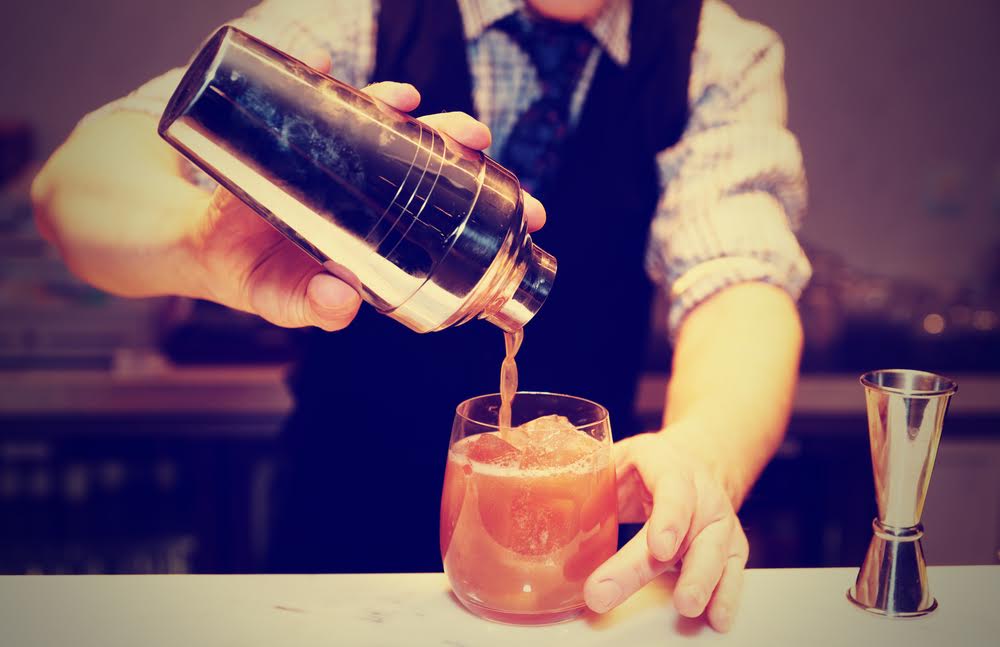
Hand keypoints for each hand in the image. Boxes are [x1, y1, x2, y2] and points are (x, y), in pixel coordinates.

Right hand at [190, 51, 546, 331]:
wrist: (188, 241)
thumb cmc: (247, 272)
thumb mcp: (281, 300)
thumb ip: (311, 309)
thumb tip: (341, 304)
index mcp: (379, 231)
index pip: (449, 216)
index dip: (491, 212)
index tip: (533, 215)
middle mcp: (366, 190)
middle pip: (427, 160)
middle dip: (459, 144)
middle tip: (478, 137)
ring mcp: (334, 158)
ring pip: (382, 124)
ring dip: (403, 107)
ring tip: (409, 100)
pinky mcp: (294, 134)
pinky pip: (314, 101)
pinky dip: (322, 81)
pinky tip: (326, 66)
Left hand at [583, 429, 748, 631]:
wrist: (694, 461)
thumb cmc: (646, 466)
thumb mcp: (616, 458)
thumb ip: (587, 477)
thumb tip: (544, 505)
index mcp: (667, 463)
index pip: (673, 486)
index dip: (669, 517)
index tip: (659, 547)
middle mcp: (700, 491)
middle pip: (687, 528)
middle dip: (658, 563)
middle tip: (632, 590)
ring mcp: (718, 519)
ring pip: (715, 550)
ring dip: (702, 580)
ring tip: (686, 605)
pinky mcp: (729, 545)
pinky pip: (733, 570)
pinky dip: (726, 594)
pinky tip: (717, 617)